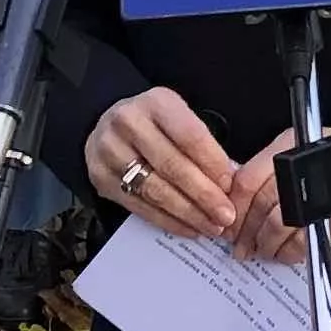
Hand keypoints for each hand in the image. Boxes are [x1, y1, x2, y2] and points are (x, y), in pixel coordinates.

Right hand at [86, 87, 242, 239]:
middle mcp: (128, 123)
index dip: (212, 163)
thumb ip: (201, 144)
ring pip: (155, 190)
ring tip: (211, 227)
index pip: (189, 136)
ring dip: (188, 213)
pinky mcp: (100, 179)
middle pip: (172, 166)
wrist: (105, 125)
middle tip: (227, 216)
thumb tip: (229, 184)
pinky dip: (167, 221)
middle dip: (204, 195)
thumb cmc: (155, 124)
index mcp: (156, 102)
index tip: (230, 185)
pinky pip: (139, 206)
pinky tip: (189, 228)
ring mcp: (110, 152)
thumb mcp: (178, 117)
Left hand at [222, 127, 330, 261]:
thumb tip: (240, 195)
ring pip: (276, 227)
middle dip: (244, 231)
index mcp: (290, 145)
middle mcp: (303, 166)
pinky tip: (286, 254)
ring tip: (261, 252)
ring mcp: (321, 194)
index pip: (246, 179)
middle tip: (239, 245)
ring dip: (264, 245)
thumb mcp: (308, 147)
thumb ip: (274, 167)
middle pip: (258, 206)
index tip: (227, 222)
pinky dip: (289, 253)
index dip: (232, 206)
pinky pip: (301, 243)